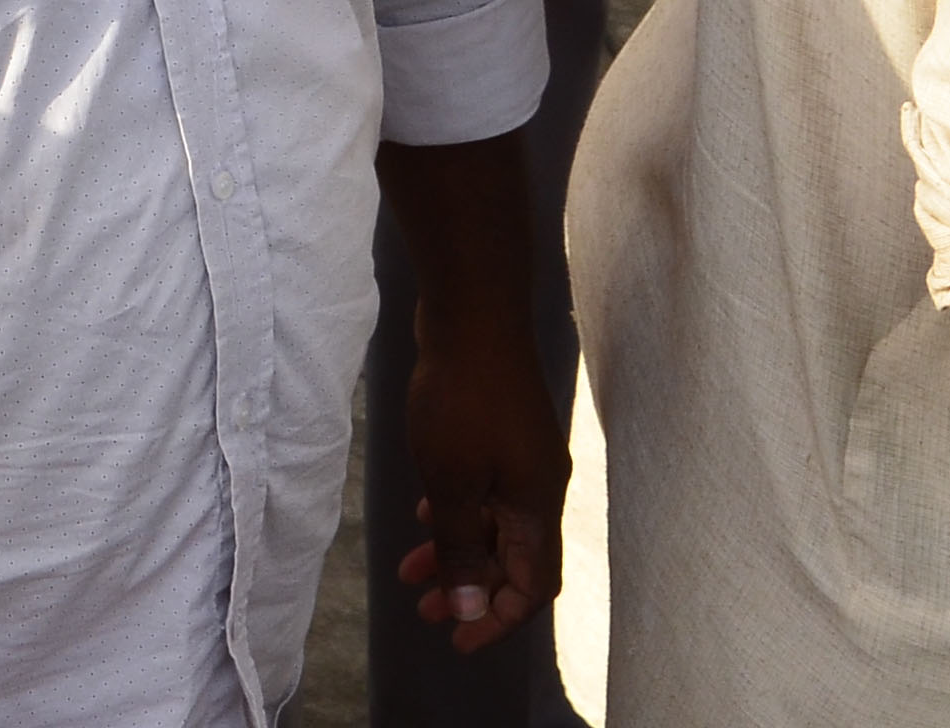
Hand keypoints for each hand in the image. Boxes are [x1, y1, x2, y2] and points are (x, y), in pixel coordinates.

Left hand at [391, 317, 563, 654]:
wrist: (473, 312)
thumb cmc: (462, 397)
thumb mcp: (452, 483)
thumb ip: (462, 546)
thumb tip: (467, 606)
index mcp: (537, 505)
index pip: (533, 586)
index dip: (496, 619)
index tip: (455, 639)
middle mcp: (539, 485)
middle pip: (515, 559)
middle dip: (471, 590)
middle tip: (424, 611)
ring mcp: (522, 455)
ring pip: (495, 523)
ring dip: (458, 551)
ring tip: (411, 572)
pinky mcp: (503, 430)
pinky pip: (486, 490)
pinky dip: (459, 511)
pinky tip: (427, 514)